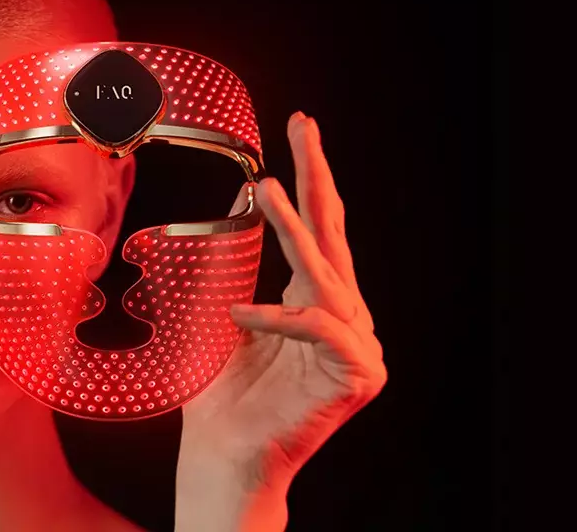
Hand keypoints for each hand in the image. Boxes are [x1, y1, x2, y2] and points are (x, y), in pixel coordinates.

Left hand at [175, 112, 386, 530]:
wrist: (223, 451)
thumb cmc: (218, 392)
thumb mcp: (217, 315)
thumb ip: (230, 271)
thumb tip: (218, 212)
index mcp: (314, 298)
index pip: (319, 227)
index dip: (310, 177)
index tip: (299, 126)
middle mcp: (343, 315)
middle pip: (335, 234)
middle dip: (318, 175)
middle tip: (304, 125)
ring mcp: (357, 345)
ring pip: (327, 276)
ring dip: (295, 231)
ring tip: (266, 191)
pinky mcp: (359, 374)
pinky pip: (321, 328)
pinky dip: (280, 319)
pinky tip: (240, 315)